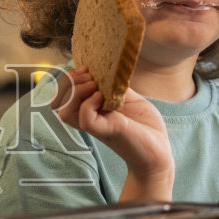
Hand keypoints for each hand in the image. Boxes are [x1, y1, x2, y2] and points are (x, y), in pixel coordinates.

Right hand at [50, 68, 173, 200]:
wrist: (159, 148)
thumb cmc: (144, 126)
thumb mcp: (129, 98)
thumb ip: (115, 86)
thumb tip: (106, 70)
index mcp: (90, 109)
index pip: (64, 94)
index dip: (70, 79)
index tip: (86, 69)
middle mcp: (88, 118)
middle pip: (59, 102)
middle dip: (70, 82)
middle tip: (91, 77)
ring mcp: (96, 126)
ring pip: (65, 112)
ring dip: (76, 92)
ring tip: (94, 86)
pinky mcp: (106, 131)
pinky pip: (85, 119)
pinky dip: (89, 104)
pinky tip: (102, 97)